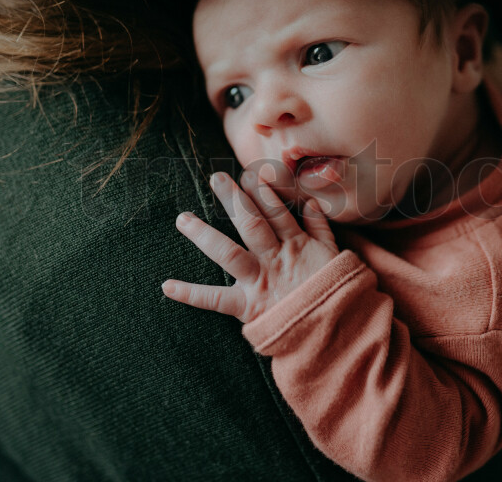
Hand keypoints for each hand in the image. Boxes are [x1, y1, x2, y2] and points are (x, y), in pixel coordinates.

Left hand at [162, 170, 339, 322]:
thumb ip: (320, 228)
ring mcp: (259, 283)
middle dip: (234, 199)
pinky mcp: (248, 307)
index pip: (277, 211)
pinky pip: (216, 300)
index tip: (249, 173)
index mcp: (297, 246)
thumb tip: (310, 202)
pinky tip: (166, 286)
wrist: (334, 329)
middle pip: (252, 224)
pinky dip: (191, 294)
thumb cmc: (333, 291)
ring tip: (183, 219)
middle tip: (216, 178)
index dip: (263, 191)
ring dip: (204, 235)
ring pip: (229, 254)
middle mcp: (275, 260)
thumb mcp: (333, 255)